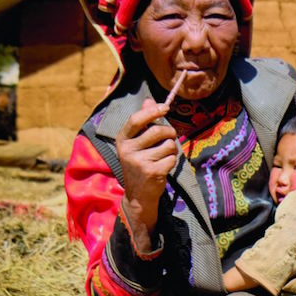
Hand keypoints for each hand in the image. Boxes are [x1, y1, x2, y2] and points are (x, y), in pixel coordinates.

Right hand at [116, 98, 177, 249]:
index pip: (136, 119)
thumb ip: (143, 122)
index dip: (152, 112)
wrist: (138, 196)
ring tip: (163, 157)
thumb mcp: (137, 144)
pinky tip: (164, 168)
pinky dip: (172, 162)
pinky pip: (172, 159)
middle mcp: (127, 150)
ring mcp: (139, 162)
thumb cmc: (140, 164)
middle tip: (170, 138)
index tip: (165, 108)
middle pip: (157, 131)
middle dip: (169, 133)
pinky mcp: (152, 172)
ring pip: (168, 145)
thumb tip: (149, 100)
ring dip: (172, 150)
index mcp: (122, 140)